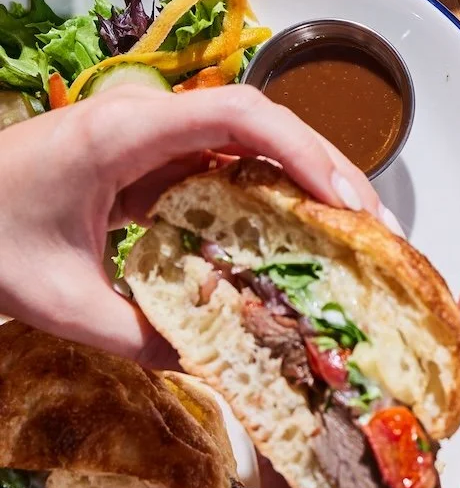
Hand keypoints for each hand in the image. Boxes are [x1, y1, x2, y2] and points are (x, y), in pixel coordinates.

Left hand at [0, 82, 381, 362]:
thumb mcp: (60, 301)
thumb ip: (139, 336)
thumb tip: (216, 370)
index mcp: (124, 135)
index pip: (238, 117)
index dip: (303, 151)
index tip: (345, 199)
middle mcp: (145, 122)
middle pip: (260, 123)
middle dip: (324, 169)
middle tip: (371, 228)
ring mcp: (147, 137)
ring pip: (247, 143)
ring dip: (301, 181)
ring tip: (349, 235)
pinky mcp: (144, 159)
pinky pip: (221, 166)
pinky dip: (264, 196)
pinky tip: (290, 239)